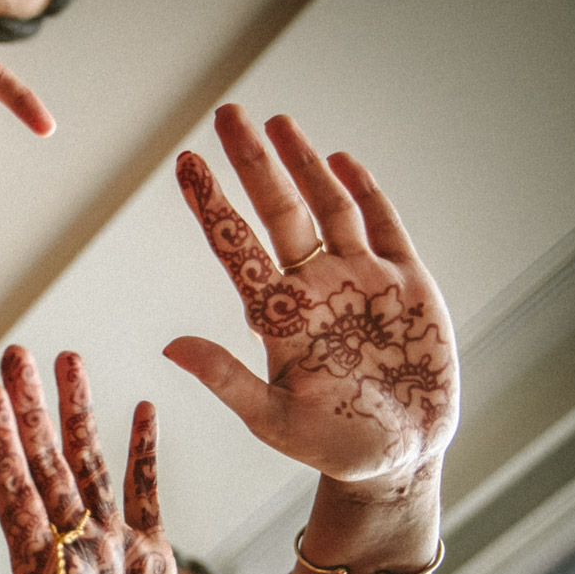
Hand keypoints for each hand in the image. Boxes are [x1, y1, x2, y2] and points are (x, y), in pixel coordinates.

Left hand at [0, 346, 176, 573]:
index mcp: (35, 565)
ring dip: (81, 414)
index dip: (2, 442)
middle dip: (32, 409)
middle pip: (48, 462)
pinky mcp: (151, 557)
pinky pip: (146, 494)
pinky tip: (141, 408)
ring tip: (69, 359)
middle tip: (17, 352)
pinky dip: (144, 454)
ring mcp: (110, 544)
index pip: (14, 489)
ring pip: (91, 465)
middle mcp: (69, 541)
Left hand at [164, 105, 458, 489]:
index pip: (236, 247)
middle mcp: (312, 288)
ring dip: (303, 164)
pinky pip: (382, 226)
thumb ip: (227, 380)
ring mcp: (359, 280)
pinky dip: (363, 192)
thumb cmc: (330, 446)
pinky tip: (340, 160)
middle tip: (227, 113)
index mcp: (277, 316)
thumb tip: (168, 347)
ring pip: (326, 207)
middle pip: (278, 211)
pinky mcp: (406, 284)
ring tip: (278, 122)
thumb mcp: (274, 420)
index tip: (185, 164)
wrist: (398, 459)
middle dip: (254, 163)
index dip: (213, 205)